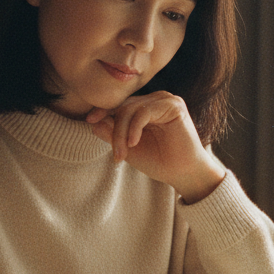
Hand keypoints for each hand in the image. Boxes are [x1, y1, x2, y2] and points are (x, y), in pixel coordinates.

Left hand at [86, 91, 225, 202]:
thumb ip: (112, 134)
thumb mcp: (129, 148)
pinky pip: (144, 111)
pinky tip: (133, 143)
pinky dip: (135, 128)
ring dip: (122, 132)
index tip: (89, 121)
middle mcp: (156, 100)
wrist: (184, 174)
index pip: (121, 104)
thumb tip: (93, 122)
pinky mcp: (174, 105)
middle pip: (124, 107)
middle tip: (116, 155)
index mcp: (146, 107)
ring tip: (123, 153)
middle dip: (115, 130)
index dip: (104, 111)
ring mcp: (165, 100)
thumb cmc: (160, 162)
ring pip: (131, 109)